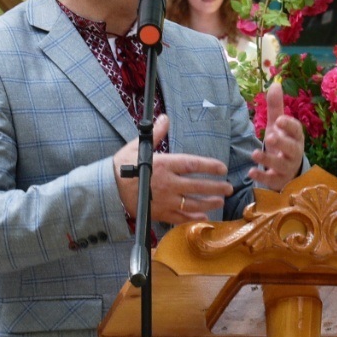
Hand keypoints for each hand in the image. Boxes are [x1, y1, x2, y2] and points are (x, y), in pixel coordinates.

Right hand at [113, 115, 231, 225]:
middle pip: (197, 186)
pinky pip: (179, 217)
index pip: (192, 164)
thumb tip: (165, 118)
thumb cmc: (123, 166)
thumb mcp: (138, 146)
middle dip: (216, 187)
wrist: (107, 188)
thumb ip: (155, 133)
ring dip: (209, 203)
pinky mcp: (158, 213)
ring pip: (192, 204)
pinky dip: (192, 218)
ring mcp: (164, 200)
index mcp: (164, 164)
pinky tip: (204, 217)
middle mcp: (167, 183)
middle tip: (229, 188)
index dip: (210, 166)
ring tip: (220, 201)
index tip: (222, 168)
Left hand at [251, 81, 305, 190]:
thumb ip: (276, 107)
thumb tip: (275, 84)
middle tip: (270, 137)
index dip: (289, 125)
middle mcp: (294, 153)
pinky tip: (250, 171)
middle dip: (282, 143)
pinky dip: (261, 176)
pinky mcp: (278, 181)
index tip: (279, 120)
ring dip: (267, 160)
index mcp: (295, 138)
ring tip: (254, 154)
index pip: (296, 130)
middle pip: (292, 148)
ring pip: (280, 165)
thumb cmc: (282, 144)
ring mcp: (286, 168)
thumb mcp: (277, 126)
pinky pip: (271, 180)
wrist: (287, 172)